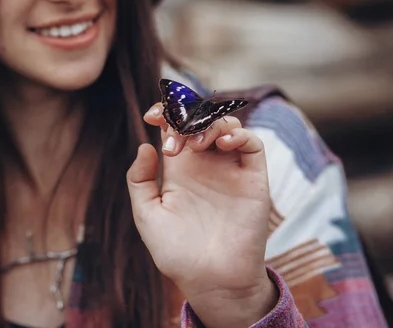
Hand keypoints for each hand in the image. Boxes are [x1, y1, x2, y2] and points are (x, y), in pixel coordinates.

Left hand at [126, 103, 276, 327]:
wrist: (211, 282)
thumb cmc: (177, 254)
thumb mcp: (147, 216)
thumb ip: (139, 181)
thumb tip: (146, 145)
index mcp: (179, 170)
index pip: (175, 127)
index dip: (165, 112)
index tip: (151, 115)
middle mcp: (205, 165)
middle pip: (200, 119)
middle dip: (186, 115)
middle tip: (175, 139)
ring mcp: (229, 170)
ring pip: (226, 124)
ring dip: (209, 123)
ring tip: (196, 145)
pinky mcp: (253, 179)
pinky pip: (252, 144)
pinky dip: (239, 134)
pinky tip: (222, 144)